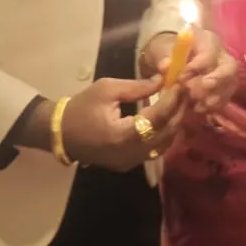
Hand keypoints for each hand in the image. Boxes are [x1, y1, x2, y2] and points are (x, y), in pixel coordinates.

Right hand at [23, 76, 184, 170]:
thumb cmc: (81, 108)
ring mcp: (130, 162)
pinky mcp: (129, 164)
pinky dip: (163, 134)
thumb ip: (137, 87)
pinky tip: (166, 118)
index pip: (157, 117)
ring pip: (164, 144)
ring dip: (174, 123)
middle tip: (185, 92)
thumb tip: (163, 80)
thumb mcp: (107, 90)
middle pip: (166, 133)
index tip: (181, 83)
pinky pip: (154, 150)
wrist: (60, 134)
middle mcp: (129, 153)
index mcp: (122, 135)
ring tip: (178, 103)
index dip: (172, 100)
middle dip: (178, 111)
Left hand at [147, 27, 239, 114]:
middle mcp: (222, 54)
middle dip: (215, 82)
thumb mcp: (163, 50)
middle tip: (194, 93)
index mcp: (207, 40)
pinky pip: (227, 97)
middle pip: (230, 68)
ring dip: (214, 97)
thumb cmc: (170, 51)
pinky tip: (199, 109)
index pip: (210, 54)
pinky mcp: (227, 86)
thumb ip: (165, 57)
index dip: (197, 68)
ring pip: (231, 85)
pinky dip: (214, 105)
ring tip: (195, 104)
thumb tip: (165, 66)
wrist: (175, 59)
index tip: (180, 79)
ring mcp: (227, 71)